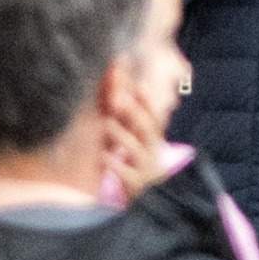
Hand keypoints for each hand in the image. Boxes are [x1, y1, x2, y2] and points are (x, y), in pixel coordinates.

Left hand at [103, 87, 168, 201]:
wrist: (119, 196)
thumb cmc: (122, 156)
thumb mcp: (120, 128)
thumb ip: (117, 100)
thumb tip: (116, 63)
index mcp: (152, 136)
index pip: (153, 115)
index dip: (146, 101)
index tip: (137, 85)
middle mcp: (153, 151)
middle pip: (148, 129)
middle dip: (135, 113)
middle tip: (119, 99)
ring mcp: (146, 169)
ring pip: (137, 150)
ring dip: (122, 135)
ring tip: (107, 125)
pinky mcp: (135, 186)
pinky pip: (128, 174)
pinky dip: (116, 164)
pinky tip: (105, 155)